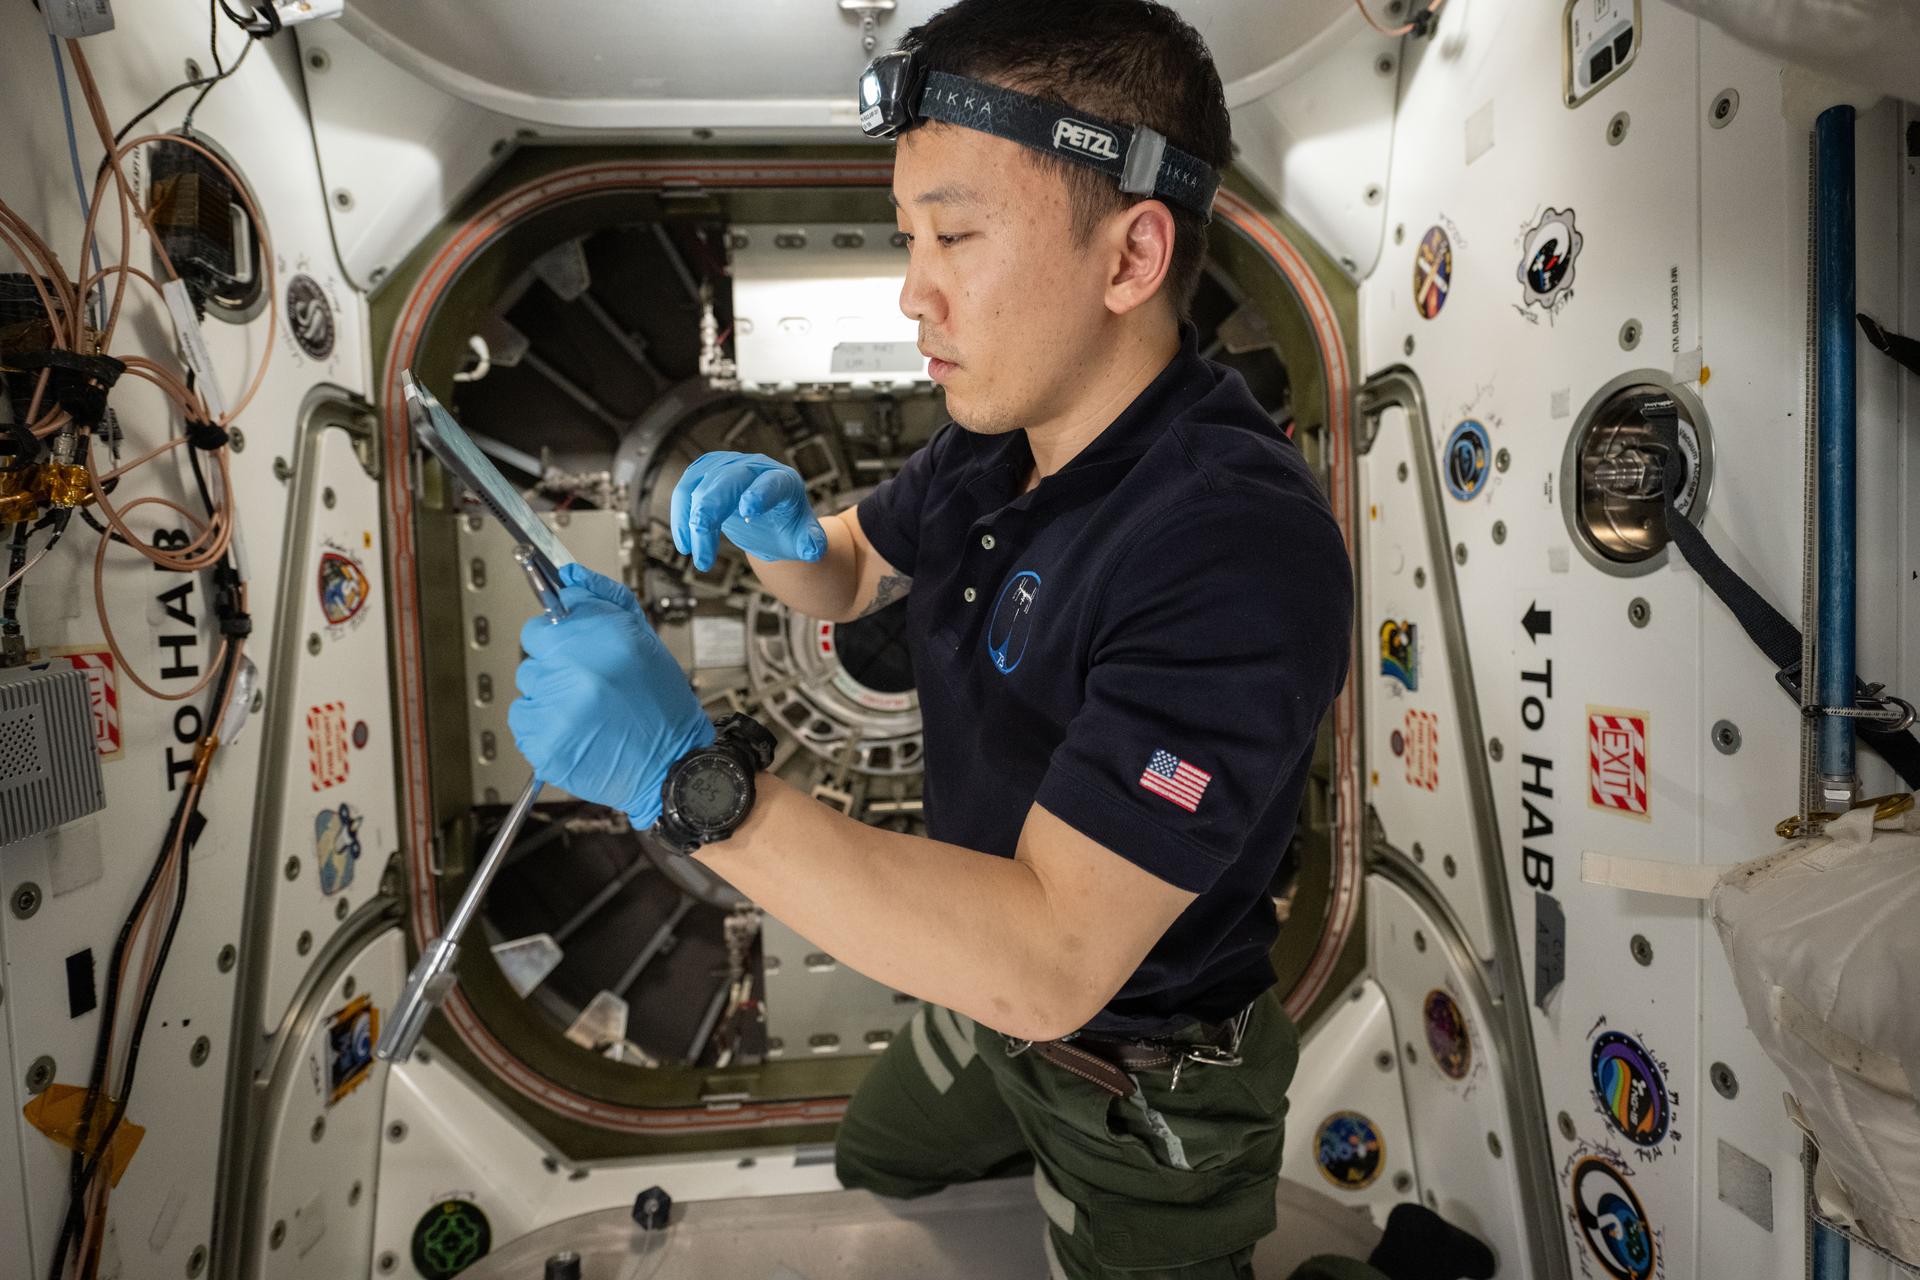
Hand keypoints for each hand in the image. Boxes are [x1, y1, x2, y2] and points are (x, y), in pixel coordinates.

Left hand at [508, 563, 714, 827]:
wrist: (670, 766)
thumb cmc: (661, 706)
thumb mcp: (644, 641)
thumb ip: (604, 601)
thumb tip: (570, 577)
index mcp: (604, 635)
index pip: (553, 614)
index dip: (564, 630)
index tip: (572, 643)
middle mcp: (576, 666)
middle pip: (534, 646)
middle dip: (556, 659)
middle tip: (586, 681)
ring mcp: (555, 705)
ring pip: (528, 682)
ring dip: (549, 692)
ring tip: (585, 709)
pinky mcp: (542, 739)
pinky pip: (522, 717)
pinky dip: (542, 723)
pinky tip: (574, 729)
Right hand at [671, 451, 827, 571]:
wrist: (770, 520)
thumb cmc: (788, 528)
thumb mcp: (805, 539)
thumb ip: (811, 544)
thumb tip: (812, 550)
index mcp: (784, 481)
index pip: (772, 482)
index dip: (760, 493)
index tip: (748, 510)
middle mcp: (754, 468)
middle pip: (727, 480)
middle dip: (709, 512)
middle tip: (702, 550)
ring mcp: (728, 467)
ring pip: (700, 485)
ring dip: (690, 520)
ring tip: (695, 554)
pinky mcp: (706, 474)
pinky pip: (686, 490)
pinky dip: (680, 516)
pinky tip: (685, 544)